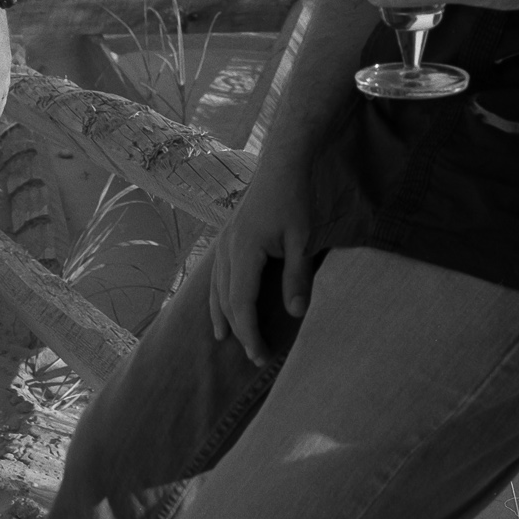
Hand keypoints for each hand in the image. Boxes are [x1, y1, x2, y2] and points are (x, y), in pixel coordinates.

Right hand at [207, 148, 314, 366]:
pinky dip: (218, 293)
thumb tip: (296, 314)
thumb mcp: (302, 239)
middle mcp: (227, 248)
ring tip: (224, 337)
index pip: (241, 304)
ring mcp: (225, 239)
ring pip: (216, 286)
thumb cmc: (294, 198)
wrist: (284, 161)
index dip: (249, 333)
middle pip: (226, 299)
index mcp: (244, 251)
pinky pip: (217, 272)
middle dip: (239, 330)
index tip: (261, 356)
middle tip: (254, 356)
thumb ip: (297, 277)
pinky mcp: (229, 233)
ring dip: (221, 314)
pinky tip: (220, 300)